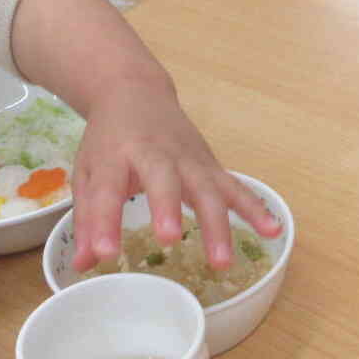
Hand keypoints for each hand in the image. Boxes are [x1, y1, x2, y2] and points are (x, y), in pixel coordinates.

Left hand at [66, 76, 281, 273]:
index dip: (104, 222)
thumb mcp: (87, 173)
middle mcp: (155, 152)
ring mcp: (188, 157)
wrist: (134, 91)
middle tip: (169, 239)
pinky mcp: (210, 165)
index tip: (104, 254)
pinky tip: (273, 230)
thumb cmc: (109, 139)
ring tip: (223, 261)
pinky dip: (255, 208)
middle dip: (168, 208)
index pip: (107, 189)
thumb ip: (88, 219)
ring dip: (217, 225)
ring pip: (206, 188)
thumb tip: (85, 266)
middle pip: (164, 179)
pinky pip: (235, 187)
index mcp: (115, 154)